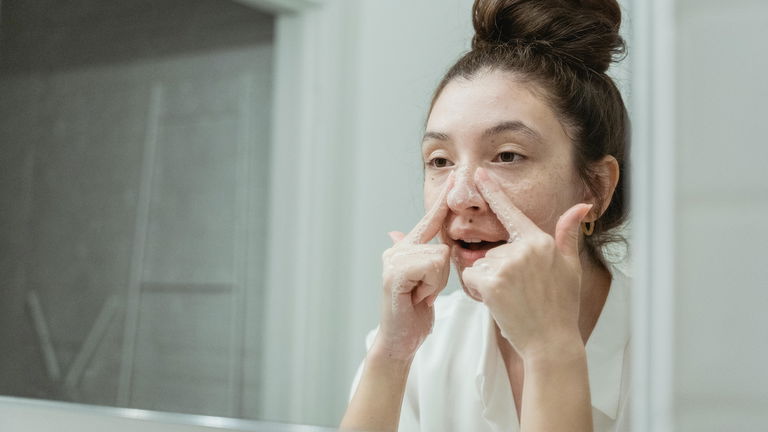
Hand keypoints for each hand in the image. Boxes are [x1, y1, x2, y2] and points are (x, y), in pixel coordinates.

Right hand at [372, 173, 454, 360]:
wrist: (400, 340)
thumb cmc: (415, 313)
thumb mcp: (428, 282)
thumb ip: (426, 257)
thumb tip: (400, 231)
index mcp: (407, 248)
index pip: (431, 221)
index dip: (442, 201)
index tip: (454, 179)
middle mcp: (397, 249)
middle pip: (443, 244)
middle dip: (442, 273)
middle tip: (426, 291)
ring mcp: (393, 260)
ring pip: (440, 256)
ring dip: (438, 282)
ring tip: (421, 296)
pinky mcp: (394, 273)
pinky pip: (432, 266)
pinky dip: (431, 285)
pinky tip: (418, 298)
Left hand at [461, 167, 591, 359]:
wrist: (551, 341)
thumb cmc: (560, 306)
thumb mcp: (570, 266)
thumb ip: (567, 234)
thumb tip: (581, 205)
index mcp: (540, 241)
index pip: (511, 212)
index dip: (493, 191)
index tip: (480, 173)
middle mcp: (523, 248)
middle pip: (492, 250)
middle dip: (497, 270)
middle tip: (519, 292)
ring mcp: (507, 264)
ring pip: (479, 265)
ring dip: (488, 282)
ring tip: (512, 299)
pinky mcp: (492, 281)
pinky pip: (471, 279)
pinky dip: (478, 292)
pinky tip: (499, 303)